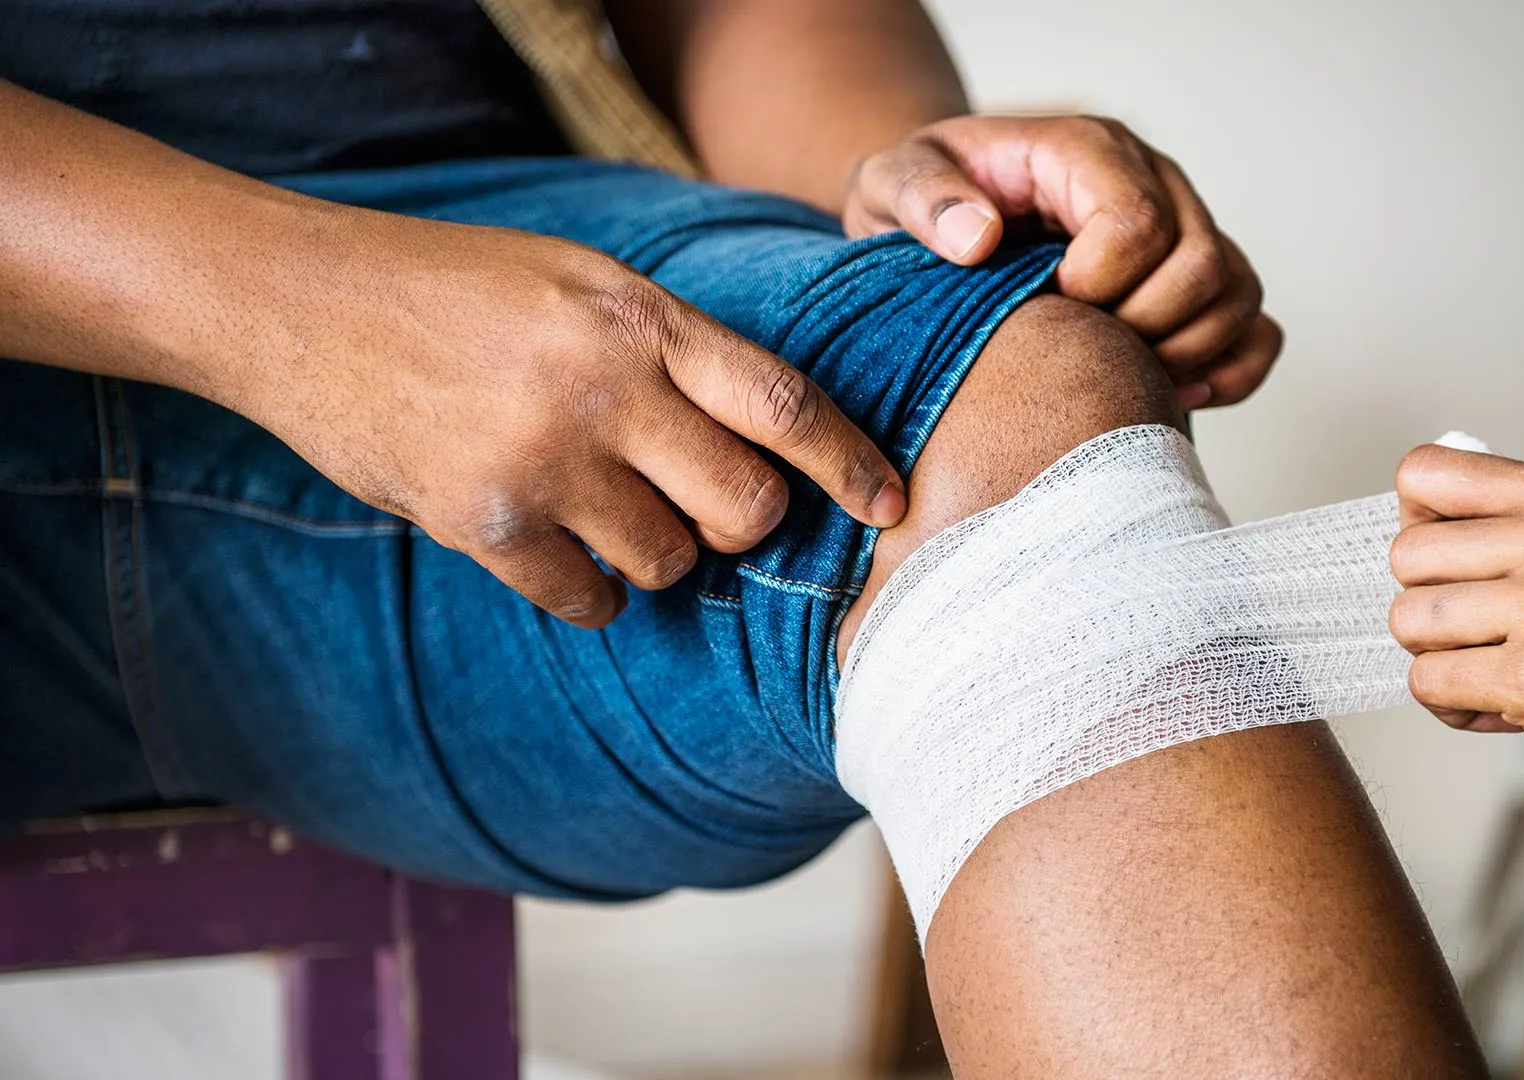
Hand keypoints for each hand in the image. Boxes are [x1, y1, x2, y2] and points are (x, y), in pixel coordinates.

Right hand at [228, 210, 904, 628]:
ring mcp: (543, 460)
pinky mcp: (483, 523)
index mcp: (644, 319)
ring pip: (670, 563)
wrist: (303, 304)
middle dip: (744, 524)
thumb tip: (777, 453)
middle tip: (709, 509)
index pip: (787, 408)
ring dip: (656, 553)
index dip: (852, 467)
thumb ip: (680, 353)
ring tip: (601, 503)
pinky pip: (590, 603)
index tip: (890, 507)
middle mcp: (606, 389)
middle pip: (746, 507)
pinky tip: (552, 542)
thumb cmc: (464, 289)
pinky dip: (588, 591)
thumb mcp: (588, 282)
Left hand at [842, 114, 1281, 409]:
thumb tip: (977, 238)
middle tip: (1079, 347)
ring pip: (1238, 295)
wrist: (947, 216)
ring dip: (1185, 353)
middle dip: (1140, 327)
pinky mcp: (1201, 281)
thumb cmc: (924, 201)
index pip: (1137, 223)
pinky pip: (1257, 329)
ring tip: (1116, 374)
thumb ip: (925, 199)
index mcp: (1086, 151)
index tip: (1046, 303)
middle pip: (1201, 265)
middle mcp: (1155, 182)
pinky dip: (1230, 370)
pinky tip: (1170, 391)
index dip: (1097, 284)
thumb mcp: (894, 183)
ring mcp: (1188, 229)